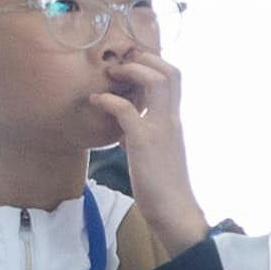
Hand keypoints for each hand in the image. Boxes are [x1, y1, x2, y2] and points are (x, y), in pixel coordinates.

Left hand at [99, 45, 204, 237]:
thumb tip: (125, 126)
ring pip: (156, 81)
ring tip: (111, 73)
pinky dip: (109, 100)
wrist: (174, 212)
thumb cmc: (163, 187)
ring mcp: (160, 129)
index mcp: (175, 121)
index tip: (131, 64)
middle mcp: (172, 119)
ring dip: (131, 70)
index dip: (153, 63)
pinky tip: (96, 101)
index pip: (174, 78)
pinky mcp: (144, 142)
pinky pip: (127, 110)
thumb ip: (145, 134)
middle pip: (170, 71)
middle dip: (145, 57)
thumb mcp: (156, 152)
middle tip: (121, 61)